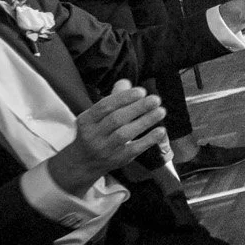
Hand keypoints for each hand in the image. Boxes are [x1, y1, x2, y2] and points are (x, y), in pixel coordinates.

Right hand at [45, 80, 168, 193]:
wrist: (83, 162)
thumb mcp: (96, 116)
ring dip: (145, 122)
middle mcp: (93, 135)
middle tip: (155, 99)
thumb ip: (112, 99)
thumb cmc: (95, 131)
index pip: (105, 106)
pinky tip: (160, 131)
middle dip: (137, 108)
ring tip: (161, 111)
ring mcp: (104, 149)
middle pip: (116, 119)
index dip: (124, 98)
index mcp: (86, 120)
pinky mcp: (117, 159)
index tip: (141, 91)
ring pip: (124, 134)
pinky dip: (148, 140)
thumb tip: (126, 82)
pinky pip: (133, 149)